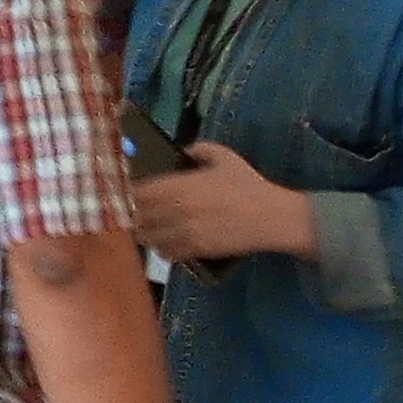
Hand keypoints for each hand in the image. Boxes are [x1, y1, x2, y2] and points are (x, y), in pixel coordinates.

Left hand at [133, 142, 315, 262]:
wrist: (271, 217)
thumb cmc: (248, 186)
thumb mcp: (225, 158)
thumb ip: (200, 149)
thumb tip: (184, 150)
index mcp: (180, 186)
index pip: (140, 192)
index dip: (131, 193)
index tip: (131, 192)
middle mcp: (176, 210)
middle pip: (139, 216)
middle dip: (135, 214)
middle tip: (138, 212)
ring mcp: (184, 233)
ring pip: (149, 237)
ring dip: (145, 233)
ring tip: (150, 228)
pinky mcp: (194, 251)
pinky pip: (166, 254)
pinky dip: (161, 249)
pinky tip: (166, 243)